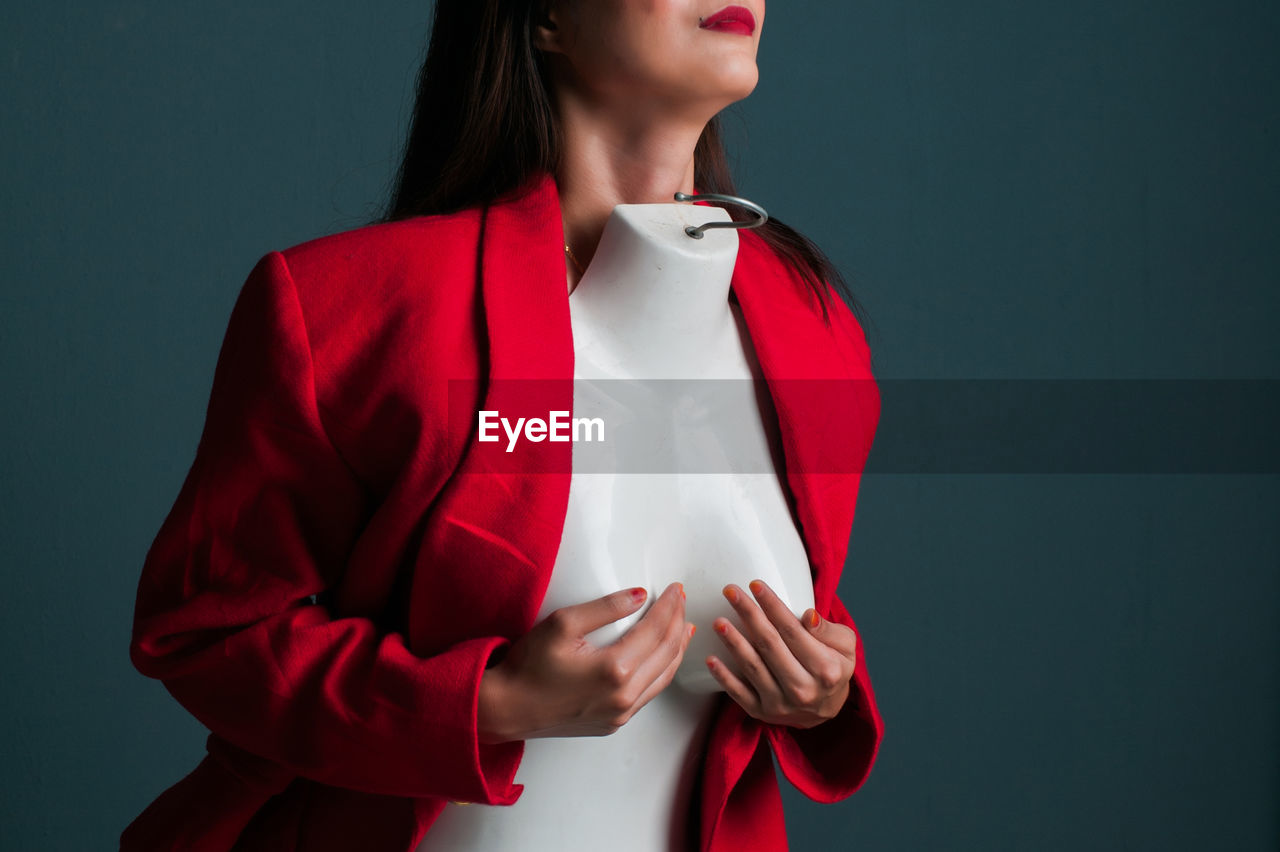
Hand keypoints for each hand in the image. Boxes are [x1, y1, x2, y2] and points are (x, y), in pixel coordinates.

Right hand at [478, 582, 694, 741]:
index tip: (676, 587)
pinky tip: (662, 658)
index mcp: (614, 669)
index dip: (670, 605)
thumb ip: (605, 607)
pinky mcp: (614, 723)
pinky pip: (649, 694)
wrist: (506, 708)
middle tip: (681, 600)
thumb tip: (639, 594)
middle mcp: (624, 696)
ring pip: (663, 676)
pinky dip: (662, 671)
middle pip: (666, 652)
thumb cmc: (528, 666)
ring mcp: (621, 714)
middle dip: (678, 622)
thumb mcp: (562, 623)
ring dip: (676, 649)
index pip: (655, 629)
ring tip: (685, 628)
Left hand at [706, 579, 857, 728]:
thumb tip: (808, 615)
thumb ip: (829, 630)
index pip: (793, 632)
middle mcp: (803, 689)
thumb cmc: (833, 669)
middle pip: (770, 646)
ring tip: (719, 621)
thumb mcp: (845, 646)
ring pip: (753, 668)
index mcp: (826, 670)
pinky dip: (724, 677)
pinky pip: (739, 694)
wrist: (825, 709)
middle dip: (748, 615)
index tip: (756, 585)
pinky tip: (711, 659)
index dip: (772, 606)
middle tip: (731, 592)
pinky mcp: (762, 712)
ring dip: (733, 643)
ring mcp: (781, 704)